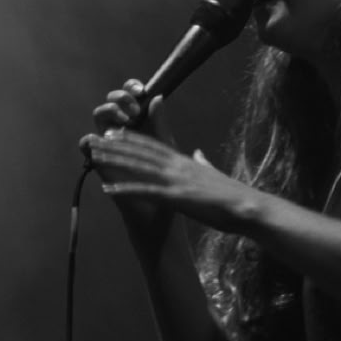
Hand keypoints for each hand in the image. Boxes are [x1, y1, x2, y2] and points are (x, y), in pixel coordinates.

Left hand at [79, 127, 255, 232]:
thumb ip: (203, 162)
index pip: (154, 145)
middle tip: (94, 139)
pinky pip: (146, 192)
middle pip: (141, 152)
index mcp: (186, 162)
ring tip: (94, 156)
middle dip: (115, 145)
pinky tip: (108, 189)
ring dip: (115, 161)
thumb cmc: (233, 196)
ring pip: (139, 167)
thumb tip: (198, 154)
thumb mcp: (214, 174)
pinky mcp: (177, 197)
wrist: (247, 207)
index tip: (114, 133)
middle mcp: (178, 166)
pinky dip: (126, 190)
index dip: (132, 138)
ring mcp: (176, 181)